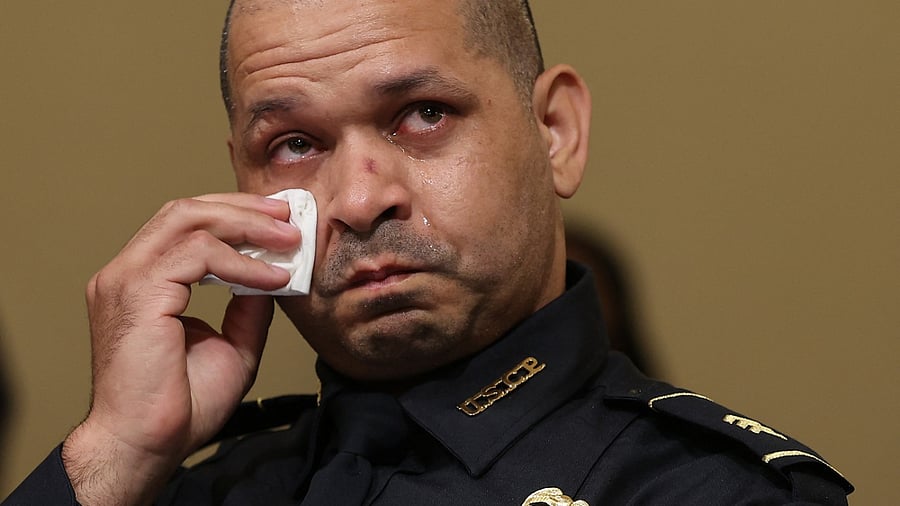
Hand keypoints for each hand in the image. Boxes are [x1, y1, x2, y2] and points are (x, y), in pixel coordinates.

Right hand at [62, 193, 300, 504]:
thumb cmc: (180, 405)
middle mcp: (127, 273)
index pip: (185, 225)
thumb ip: (247, 305)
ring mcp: (126, 279)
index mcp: (142, 282)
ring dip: (246, 225)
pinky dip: (241, 262)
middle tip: (288, 215)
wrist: (150, 443)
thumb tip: (271, 275)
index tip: (279, 222)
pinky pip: (198, 255)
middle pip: (185, 211)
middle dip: (243, 208)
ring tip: (288, 239)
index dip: (234, 216)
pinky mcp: (137, 292)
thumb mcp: (232, 344)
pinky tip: (272, 277)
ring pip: (188, 220)